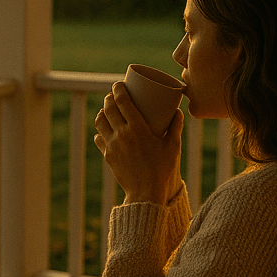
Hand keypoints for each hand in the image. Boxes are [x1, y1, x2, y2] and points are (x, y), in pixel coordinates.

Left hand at [94, 81, 183, 204]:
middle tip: (113, 94)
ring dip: (102, 112)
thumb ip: (176, 127)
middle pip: (109, 108)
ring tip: (107, 110)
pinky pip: (99, 139)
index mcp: (137, 128)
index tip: (118, 84)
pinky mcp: (107, 156)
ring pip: (100, 122)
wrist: (145, 193)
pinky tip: (104, 130)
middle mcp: (121, 134)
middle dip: (109, 97)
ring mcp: (112, 145)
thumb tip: (177, 111)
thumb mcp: (173, 146)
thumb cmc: (162, 169)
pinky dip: (100, 131)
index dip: (118, 89)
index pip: (122, 101)